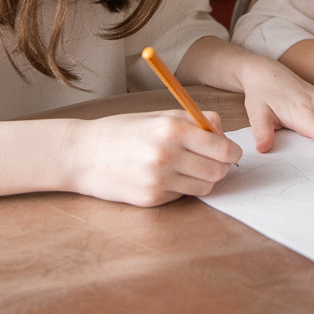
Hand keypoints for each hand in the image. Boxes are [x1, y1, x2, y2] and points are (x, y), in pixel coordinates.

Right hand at [65, 110, 240, 206]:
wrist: (82, 154)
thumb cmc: (123, 130)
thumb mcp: (159, 114)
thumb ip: (195, 120)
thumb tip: (223, 133)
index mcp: (172, 130)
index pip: (222, 148)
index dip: (231, 151)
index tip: (230, 151)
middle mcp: (167, 156)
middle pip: (218, 171)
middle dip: (221, 166)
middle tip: (213, 160)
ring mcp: (159, 181)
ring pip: (204, 187)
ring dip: (203, 178)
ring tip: (187, 167)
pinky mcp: (151, 199)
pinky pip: (182, 196)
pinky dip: (181, 187)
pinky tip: (164, 176)